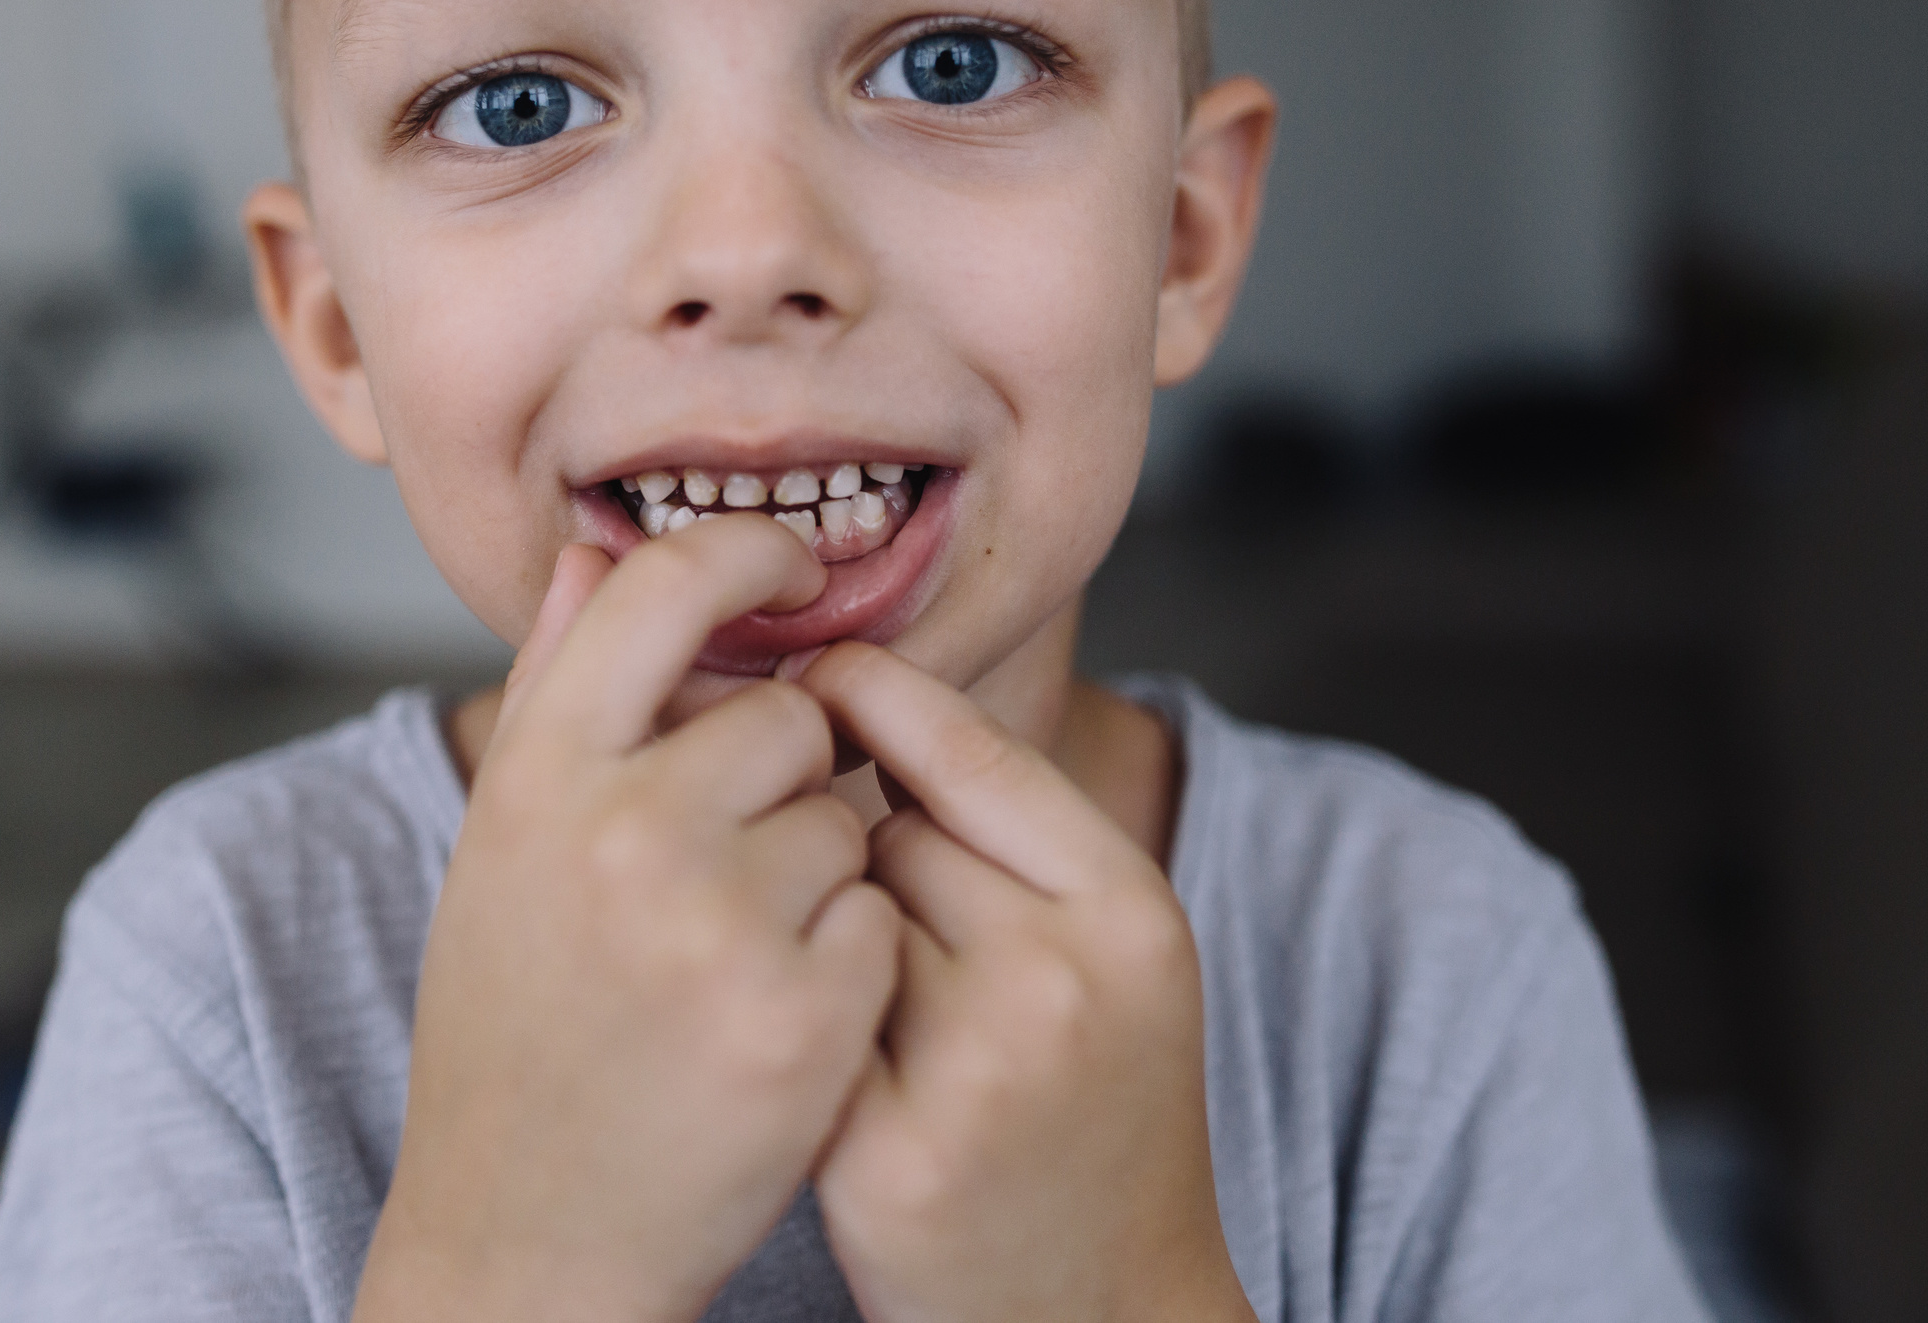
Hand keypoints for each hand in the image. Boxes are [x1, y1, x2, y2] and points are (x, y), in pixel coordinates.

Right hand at [356, 524, 902, 1322]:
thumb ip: (553, 688)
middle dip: (783, 779)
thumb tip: (589, 551)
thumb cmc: (516, 1026)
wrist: (530, 1233)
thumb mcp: (501, 848)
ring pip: (847, 820)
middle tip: (717, 872)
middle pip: (790, 718)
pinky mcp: (801, 1016)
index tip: (791, 566)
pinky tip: (776, 1014)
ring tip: (730, 957)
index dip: (748, 553)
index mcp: (539, 777)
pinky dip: (850, 958)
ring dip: (818, 872)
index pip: (664, 585)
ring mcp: (715, 928)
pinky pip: (878, 916)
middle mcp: (622, 834)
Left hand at [796, 644, 1255, 1322]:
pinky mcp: (883, 1157)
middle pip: (890, 834)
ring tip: (892, 1023)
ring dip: (827, 942)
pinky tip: (834, 1074)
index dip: (884, 699)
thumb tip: (862, 678)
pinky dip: (799, 1029)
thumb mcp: (1117, 954)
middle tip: (916, 951)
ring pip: (831, 920)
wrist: (1106, 1315)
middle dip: (870, 863)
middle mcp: (1061, 983)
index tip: (822, 670)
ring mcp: (972, 1075)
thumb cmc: (1095, 1112)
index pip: (977, 756)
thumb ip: (1020, 832)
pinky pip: (796, 1019)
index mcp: (1131, 912)